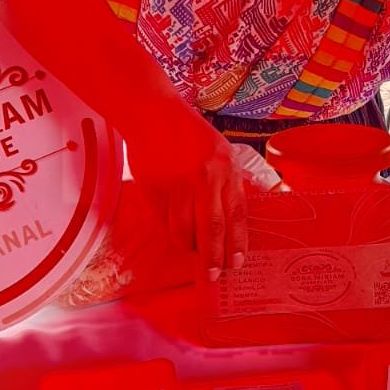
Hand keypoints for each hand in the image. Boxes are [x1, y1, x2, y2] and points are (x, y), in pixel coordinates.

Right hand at [125, 99, 247, 279]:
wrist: (154, 114)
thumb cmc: (191, 135)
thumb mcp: (221, 152)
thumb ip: (230, 183)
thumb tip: (236, 223)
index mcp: (226, 169)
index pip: (236, 215)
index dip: (236, 243)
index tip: (236, 263)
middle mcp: (205, 178)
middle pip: (212, 229)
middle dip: (213, 257)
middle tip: (213, 275)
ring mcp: (177, 184)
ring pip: (184, 230)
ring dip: (189, 246)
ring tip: (191, 250)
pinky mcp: (154, 189)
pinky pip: (164, 221)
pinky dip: (171, 231)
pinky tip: (175, 232)